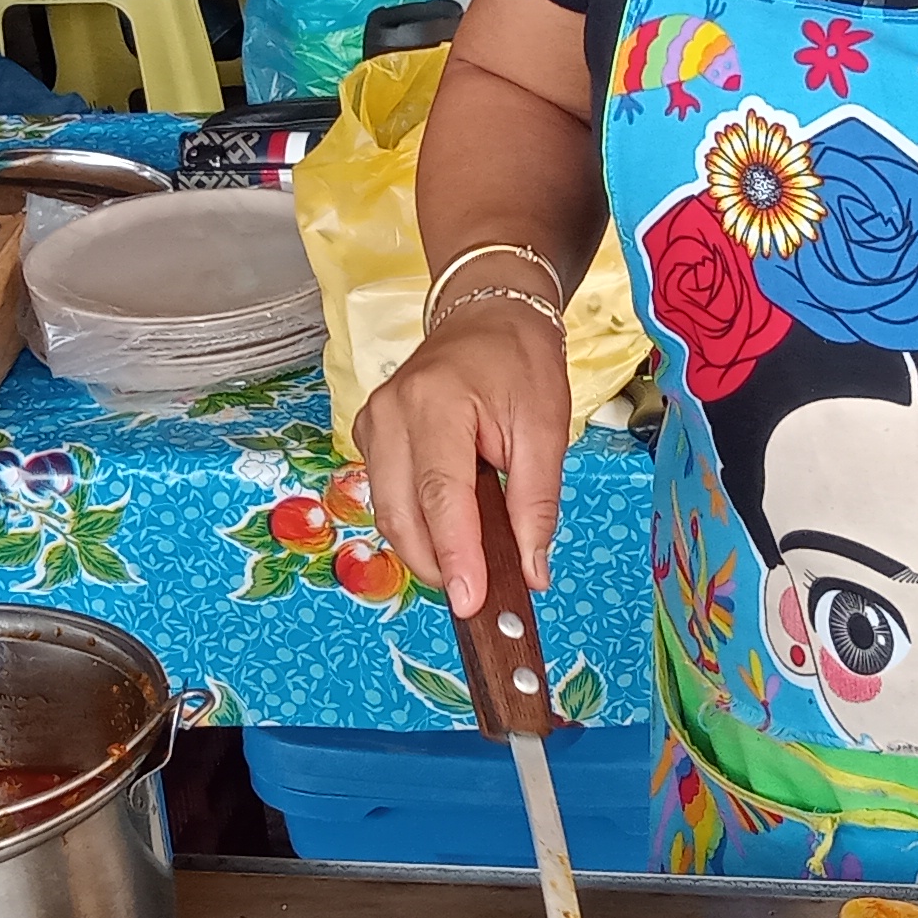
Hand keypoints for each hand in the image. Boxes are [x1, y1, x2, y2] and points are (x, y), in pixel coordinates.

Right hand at [350, 300, 572, 619]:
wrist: (487, 315)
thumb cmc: (520, 362)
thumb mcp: (547, 427)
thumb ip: (537, 503)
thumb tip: (531, 571)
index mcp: (436, 403)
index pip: (440, 496)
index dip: (456, 556)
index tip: (472, 603)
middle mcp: (391, 413)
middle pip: (400, 514)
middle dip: (438, 565)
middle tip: (480, 595)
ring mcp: (373, 423)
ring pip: (387, 513)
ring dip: (426, 550)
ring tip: (470, 566)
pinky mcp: (370, 435)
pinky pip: (386, 496)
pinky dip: (416, 525)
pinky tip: (450, 530)